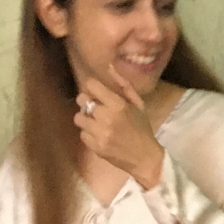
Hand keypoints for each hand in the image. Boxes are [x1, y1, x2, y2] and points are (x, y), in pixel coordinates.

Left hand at [74, 69, 165, 185]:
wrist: (144, 157)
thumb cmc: (142, 129)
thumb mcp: (138, 104)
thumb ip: (123, 85)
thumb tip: (109, 66)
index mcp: (118, 104)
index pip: (91, 85)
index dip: (92, 87)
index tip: (97, 92)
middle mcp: (106, 117)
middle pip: (81, 100)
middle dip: (87, 102)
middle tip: (95, 108)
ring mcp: (99, 133)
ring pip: (78, 117)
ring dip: (86, 118)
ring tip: (96, 123)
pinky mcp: (94, 146)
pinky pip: (82, 134)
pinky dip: (89, 134)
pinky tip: (99, 135)